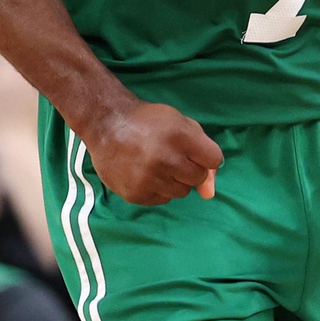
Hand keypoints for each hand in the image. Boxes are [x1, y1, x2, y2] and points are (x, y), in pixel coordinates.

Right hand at [83, 99, 222, 204]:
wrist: (106, 124)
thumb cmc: (148, 121)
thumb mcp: (180, 122)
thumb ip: (203, 151)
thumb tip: (209, 193)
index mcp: (181, 136)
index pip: (214, 160)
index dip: (205, 156)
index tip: (191, 151)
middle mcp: (167, 159)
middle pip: (198, 178)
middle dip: (189, 168)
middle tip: (171, 156)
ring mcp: (150, 179)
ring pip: (182, 192)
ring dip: (174, 180)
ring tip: (156, 164)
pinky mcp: (136, 194)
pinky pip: (162, 199)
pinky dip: (157, 189)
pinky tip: (144, 173)